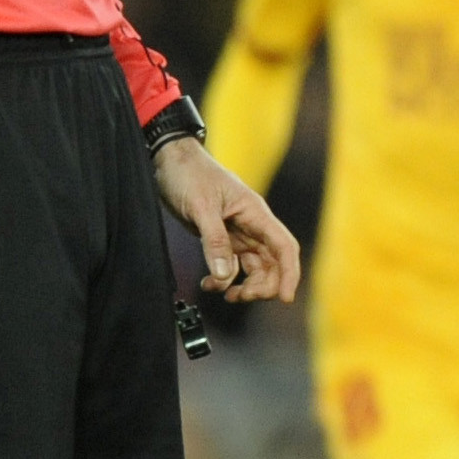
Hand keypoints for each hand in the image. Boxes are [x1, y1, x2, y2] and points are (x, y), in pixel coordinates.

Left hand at [152, 136, 301, 302]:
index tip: (284, 298)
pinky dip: (224, 278)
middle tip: (240, 297)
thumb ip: (214, 242)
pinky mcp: (222, 237)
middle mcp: (252, 225)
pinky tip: (209, 283)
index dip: (289, 274)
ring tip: (224, 294)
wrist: (169, 160)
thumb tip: (224, 276)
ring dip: (244, 285)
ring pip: (254, 267)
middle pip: (273, 263)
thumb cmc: (189, 174)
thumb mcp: (201, 207)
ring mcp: (238, 233)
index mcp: (256, 213)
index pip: (284, 247)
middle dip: (262, 285)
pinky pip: (231, 264)